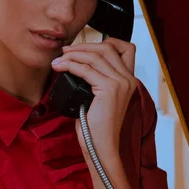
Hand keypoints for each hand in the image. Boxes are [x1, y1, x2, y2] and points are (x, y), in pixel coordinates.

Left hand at [51, 38, 136, 159]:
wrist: (100, 146)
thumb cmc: (96, 126)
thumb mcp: (99, 97)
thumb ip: (96, 79)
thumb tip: (77, 63)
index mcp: (129, 80)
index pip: (127, 48)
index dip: (107, 42)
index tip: (85, 48)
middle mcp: (128, 79)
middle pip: (107, 48)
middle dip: (84, 46)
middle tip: (65, 52)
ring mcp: (121, 83)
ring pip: (95, 56)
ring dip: (73, 55)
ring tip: (59, 60)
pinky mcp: (109, 89)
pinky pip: (86, 69)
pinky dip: (70, 65)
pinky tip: (60, 67)